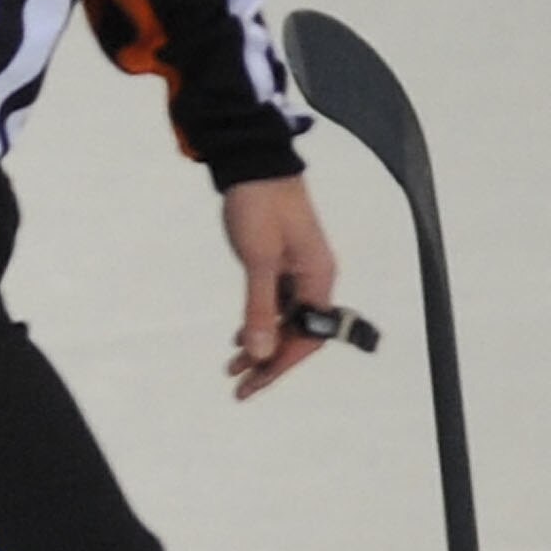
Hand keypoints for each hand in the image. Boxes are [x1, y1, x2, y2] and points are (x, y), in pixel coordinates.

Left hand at [222, 174, 338, 399]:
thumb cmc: (259, 204)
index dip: (281, 364)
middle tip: (239, 388)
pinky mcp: (282, 265)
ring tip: (232, 369)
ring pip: (284, 322)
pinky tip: (239, 340)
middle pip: (297, 335)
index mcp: (318, 277)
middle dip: (269, 363)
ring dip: (260, 347)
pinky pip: (276, 306)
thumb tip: (261, 353)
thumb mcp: (258, 259)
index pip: (308, 336)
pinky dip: (259, 325)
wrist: (253, 162)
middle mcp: (314, 278)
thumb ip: (260, 308)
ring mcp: (299, 272)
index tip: (254, 384)